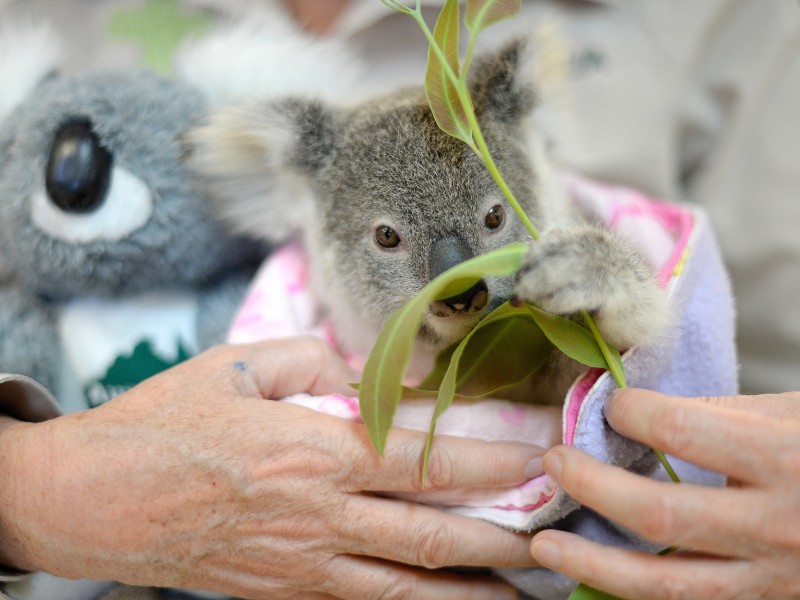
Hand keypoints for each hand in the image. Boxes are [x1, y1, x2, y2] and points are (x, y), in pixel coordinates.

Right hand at [0, 337, 541, 599]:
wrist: (95, 501)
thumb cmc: (165, 423)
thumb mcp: (237, 366)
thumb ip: (314, 365)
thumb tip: (369, 377)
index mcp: (313, 450)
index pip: (427, 461)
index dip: (495, 463)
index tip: (544, 458)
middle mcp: (320, 516)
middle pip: (435, 537)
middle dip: (509, 538)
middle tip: (565, 531)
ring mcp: (305, 565)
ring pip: (410, 592)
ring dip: (478, 594)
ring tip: (532, 590)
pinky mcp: (286, 593)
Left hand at [530, 388, 799, 599]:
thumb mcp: (793, 415)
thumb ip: (719, 413)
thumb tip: (638, 412)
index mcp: (786, 461)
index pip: (683, 431)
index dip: (632, 413)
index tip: (611, 405)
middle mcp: (777, 526)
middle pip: (661, 514)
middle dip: (593, 485)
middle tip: (554, 460)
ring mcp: (772, 579)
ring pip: (666, 583)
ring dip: (595, 563)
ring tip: (545, 544)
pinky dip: (637, 596)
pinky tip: (597, 578)